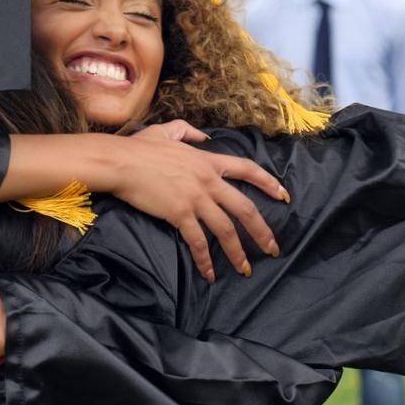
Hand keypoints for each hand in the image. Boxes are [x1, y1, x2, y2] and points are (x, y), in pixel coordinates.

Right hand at [111, 124, 286, 281]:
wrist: (120, 162)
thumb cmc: (139, 148)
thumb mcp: (168, 131)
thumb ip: (189, 131)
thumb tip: (204, 136)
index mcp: (208, 161)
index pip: (248, 170)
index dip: (269, 183)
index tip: (284, 196)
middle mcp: (208, 180)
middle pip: (245, 208)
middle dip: (262, 231)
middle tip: (272, 249)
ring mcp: (195, 198)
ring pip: (226, 229)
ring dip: (237, 252)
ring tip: (245, 269)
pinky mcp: (179, 214)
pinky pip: (197, 241)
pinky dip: (205, 260)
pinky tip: (209, 274)